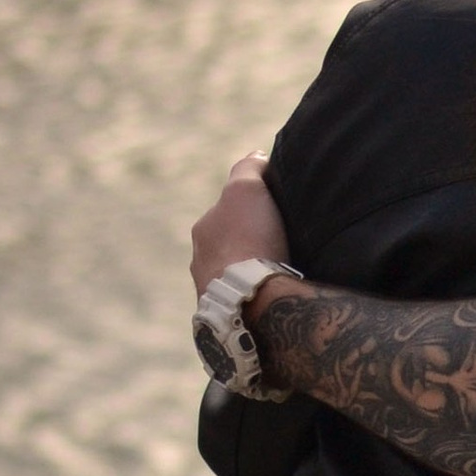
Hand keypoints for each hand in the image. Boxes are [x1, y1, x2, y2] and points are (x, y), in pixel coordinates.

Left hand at [191, 151, 288, 294]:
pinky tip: (269, 298)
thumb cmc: (250, 239)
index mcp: (203, 230)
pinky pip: (240, 301)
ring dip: (249, 274)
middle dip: (247, 244)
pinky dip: (253, 296)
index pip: (226, 211)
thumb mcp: (248, 189)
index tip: (273, 213)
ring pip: (231, 276)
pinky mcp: (224, 320)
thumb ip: (248, 169)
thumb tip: (255, 156)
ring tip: (276, 275)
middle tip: (277, 245)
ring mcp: (209, 293)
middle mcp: (198, 261)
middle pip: (227, 246)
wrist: (251, 298)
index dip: (251, 209)